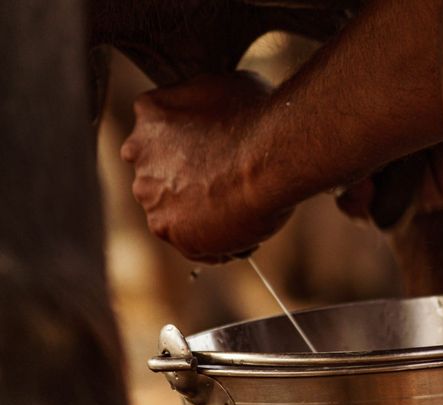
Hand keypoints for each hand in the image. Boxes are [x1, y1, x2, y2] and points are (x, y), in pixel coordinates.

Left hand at [121, 71, 291, 262]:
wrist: (268, 156)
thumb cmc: (258, 117)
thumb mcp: (223, 86)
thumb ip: (201, 104)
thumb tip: (211, 112)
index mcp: (150, 117)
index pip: (161, 139)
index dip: (191, 152)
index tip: (215, 159)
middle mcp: (140, 157)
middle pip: (162, 179)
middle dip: (189, 186)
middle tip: (228, 186)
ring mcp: (151, 197)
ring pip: (175, 214)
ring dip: (201, 218)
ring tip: (242, 210)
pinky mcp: (168, 230)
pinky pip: (193, 245)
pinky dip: (217, 245)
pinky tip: (244, 230)